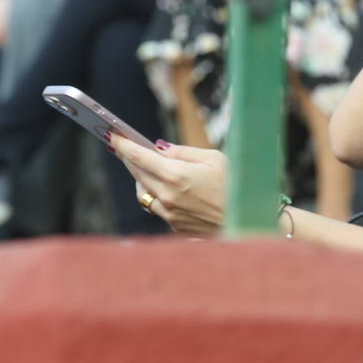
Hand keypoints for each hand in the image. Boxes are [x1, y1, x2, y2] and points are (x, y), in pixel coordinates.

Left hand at [111, 136, 227, 235]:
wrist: (251, 221)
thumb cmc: (237, 185)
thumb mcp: (215, 158)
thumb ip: (184, 153)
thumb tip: (161, 149)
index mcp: (176, 175)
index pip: (139, 157)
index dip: (123, 144)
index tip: (111, 135)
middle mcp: (168, 197)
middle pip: (138, 174)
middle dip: (129, 159)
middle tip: (123, 147)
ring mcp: (170, 215)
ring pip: (144, 194)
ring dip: (141, 179)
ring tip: (145, 168)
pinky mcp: (176, 228)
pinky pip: (158, 208)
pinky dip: (157, 196)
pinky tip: (166, 189)